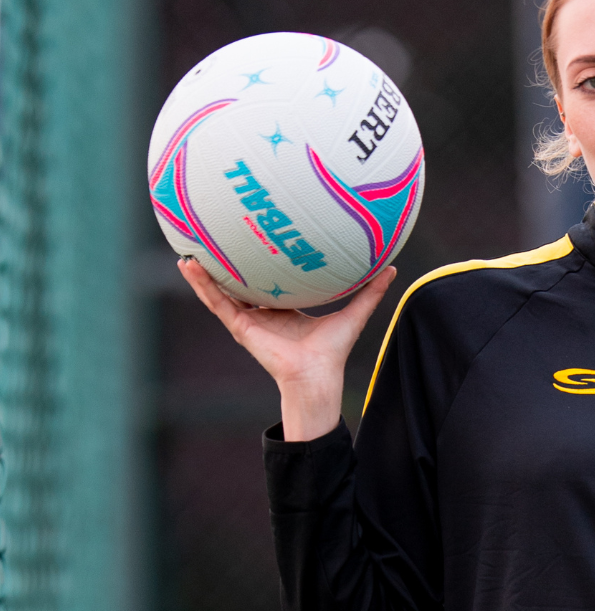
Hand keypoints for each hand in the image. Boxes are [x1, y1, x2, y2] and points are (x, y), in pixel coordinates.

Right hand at [177, 258, 397, 440]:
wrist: (316, 376)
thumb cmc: (332, 351)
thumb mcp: (353, 313)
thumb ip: (369, 291)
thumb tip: (391, 267)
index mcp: (284, 308)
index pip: (267, 280)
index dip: (260, 261)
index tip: (256, 236)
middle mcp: (262, 312)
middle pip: (239, 282)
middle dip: (225, 262)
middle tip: (213, 234)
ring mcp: (248, 319)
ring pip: (220, 289)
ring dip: (203, 270)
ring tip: (187, 247)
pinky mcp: (240, 326)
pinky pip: (216, 301)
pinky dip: (201, 284)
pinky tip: (188, 266)